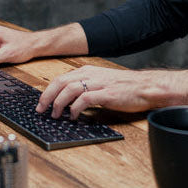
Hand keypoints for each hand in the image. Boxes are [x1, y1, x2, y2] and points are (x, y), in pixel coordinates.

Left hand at [36, 66, 187, 119]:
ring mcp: (99, 84)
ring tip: (55, 115)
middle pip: (60, 82)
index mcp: (88, 71)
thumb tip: (69, 101)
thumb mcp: (102, 82)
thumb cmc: (126, 87)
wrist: (147, 87)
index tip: (41, 102)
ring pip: (70, 90)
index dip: (48, 91)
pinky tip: (73, 116)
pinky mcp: (107, 94)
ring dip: (59, 103)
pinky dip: (75, 108)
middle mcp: (91, 75)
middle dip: (47, 97)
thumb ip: (87, 88)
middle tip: (41, 110)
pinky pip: (85, 100)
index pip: (61, 78)